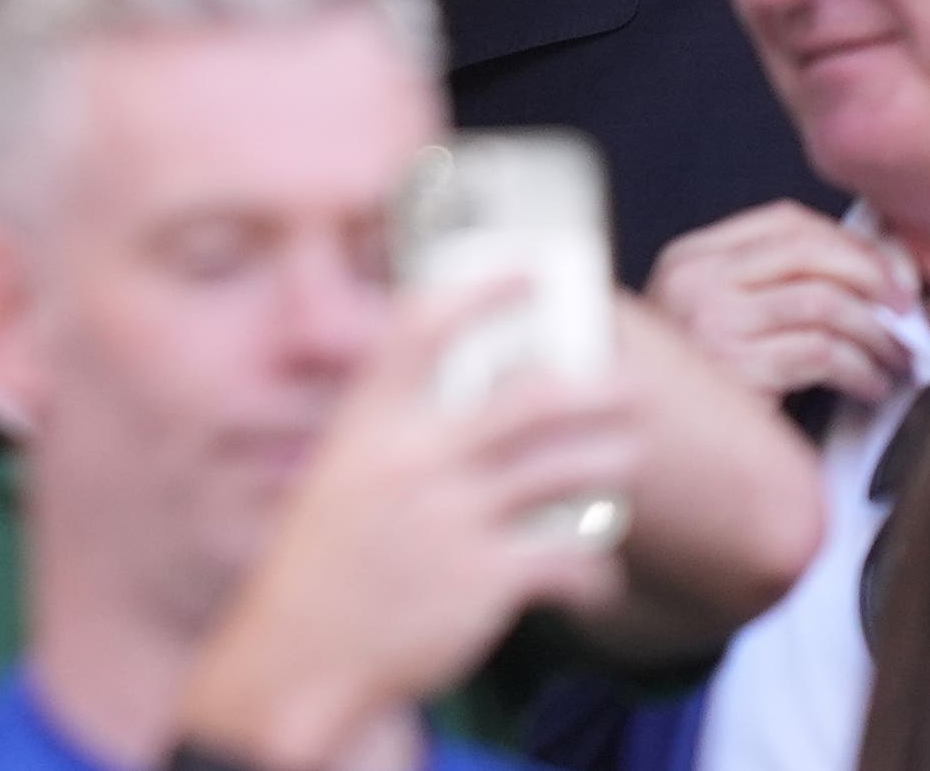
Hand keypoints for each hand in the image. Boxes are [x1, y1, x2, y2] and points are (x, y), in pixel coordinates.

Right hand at [174, 281, 641, 770]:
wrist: (301, 659)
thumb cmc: (325, 567)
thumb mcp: (340, 482)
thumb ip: (391, 441)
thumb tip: (456, 406)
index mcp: (367, 424)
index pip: (423, 327)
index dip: (481, 288)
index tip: (530, 269)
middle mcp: (411, 458)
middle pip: (529, 399)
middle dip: (595, 391)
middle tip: (628, 388)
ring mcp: (450, 518)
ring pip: (565, 471)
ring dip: (609, 464)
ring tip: (624, 461)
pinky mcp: (484, 579)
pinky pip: (569, 560)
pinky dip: (595, 572)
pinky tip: (597, 580)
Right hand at [645, 201, 918, 405]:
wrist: (663, 449)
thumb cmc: (701, 392)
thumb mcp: (721, 318)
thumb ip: (774, 286)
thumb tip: (874, 266)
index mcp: (691, 258)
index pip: (784, 221)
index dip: (850, 242)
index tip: (890, 271)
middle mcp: (696, 280)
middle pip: (808, 251)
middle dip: (874, 277)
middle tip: (908, 309)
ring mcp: (711, 322)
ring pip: (824, 303)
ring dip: (877, 332)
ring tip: (895, 358)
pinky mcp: (737, 369)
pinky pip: (823, 354)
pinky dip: (862, 369)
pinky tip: (870, 386)